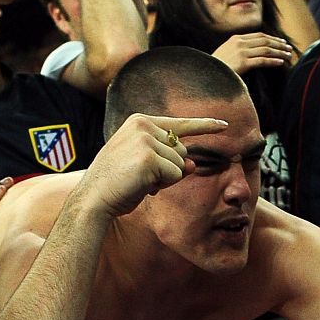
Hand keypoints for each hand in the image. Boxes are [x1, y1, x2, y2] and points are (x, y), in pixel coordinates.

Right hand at [79, 114, 224, 217]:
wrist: (95, 197)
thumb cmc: (120, 184)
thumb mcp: (149, 169)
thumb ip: (172, 162)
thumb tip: (192, 164)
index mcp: (139, 122)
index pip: (180, 124)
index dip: (205, 126)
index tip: (225, 125)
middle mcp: (143, 125)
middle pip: (182, 151)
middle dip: (169, 170)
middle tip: (141, 176)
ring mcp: (145, 139)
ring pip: (180, 165)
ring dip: (165, 179)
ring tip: (139, 180)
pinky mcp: (149, 157)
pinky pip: (175, 175)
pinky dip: (163, 185)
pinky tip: (142, 185)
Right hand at [212, 31, 296, 72]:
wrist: (208, 73)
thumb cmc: (219, 66)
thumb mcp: (228, 52)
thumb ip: (240, 48)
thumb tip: (255, 50)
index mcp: (236, 38)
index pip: (259, 36)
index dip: (273, 38)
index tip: (282, 42)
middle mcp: (239, 43)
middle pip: (265, 41)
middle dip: (279, 45)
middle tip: (289, 49)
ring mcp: (241, 52)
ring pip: (266, 50)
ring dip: (279, 53)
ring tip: (289, 56)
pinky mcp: (243, 63)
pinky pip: (262, 60)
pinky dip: (273, 61)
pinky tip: (281, 63)